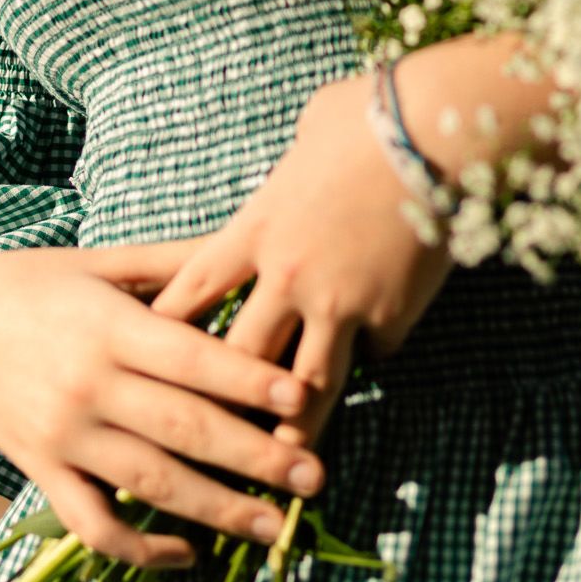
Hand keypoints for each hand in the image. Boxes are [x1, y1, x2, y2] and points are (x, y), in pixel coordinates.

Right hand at [0, 246, 329, 565]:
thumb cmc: (33, 284)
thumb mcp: (100, 261)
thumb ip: (172, 262)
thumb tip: (246, 246)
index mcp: (109, 326)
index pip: (190, 356)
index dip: (247, 378)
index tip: (301, 396)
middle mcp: (88, 385)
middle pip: (182, 427)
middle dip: (253, 456)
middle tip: (314, 477)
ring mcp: (62, 436)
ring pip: (148, 483)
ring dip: (216, 510)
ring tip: (275, 528)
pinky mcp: (41, 473)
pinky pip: (93, 524)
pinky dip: (140, 549)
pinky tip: (189, 555)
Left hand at [92, 73, 456, 453]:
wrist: (436, 131)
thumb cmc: (367, 116)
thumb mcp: (308, 132)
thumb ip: (291, 172)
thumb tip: (296, 161)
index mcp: (255, 227)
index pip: (192, 293)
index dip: (166, 331)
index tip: (144, 361)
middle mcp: (288, 275)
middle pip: (236, 358)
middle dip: (218, 401)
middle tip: (203, 438)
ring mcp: (340, 302)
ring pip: (302, 387)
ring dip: (291, 428)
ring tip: (282, 466)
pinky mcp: (390, 314)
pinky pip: (376, 348)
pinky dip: (374, 353)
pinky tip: (377, 355)